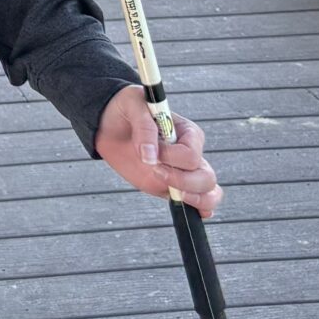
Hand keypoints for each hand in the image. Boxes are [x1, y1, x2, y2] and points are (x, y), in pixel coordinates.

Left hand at [94, 83, 222, 218]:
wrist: (110, 123)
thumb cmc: (127, 109)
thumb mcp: (134, 105)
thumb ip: (144, 128)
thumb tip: (150, 157)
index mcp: (188, 133)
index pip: (191, 155)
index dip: (172, 158)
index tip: (152, 154)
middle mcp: (190, 154)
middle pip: (206, 177)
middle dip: (182, 181)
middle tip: (155, 172)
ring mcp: (182, 172)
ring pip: (208, 192)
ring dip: (193, 198)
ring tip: (172, 193)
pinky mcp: (171, 186)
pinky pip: (196, 202)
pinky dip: (199, 210)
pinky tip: (194, 213)